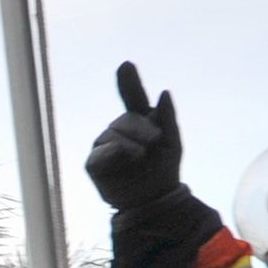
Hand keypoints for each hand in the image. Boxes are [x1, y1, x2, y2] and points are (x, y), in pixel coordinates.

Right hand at [84, 61, 185, 210]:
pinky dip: (113, 153)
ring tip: (142, 157)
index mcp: (141, 122)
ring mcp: (105, 144)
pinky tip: (124, 157)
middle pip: (127, 119)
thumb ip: (168, 118)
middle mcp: (120, 130)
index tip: (126, 66)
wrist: (153, 201)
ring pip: (114, 134)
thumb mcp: (173, 144)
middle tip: (154, 143)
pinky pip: (101, 152)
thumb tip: (163, 92)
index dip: (129, 82)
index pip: (133, 98)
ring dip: (131, 143)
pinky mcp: (94, 162)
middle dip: (142, 129)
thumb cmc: (163, 171)